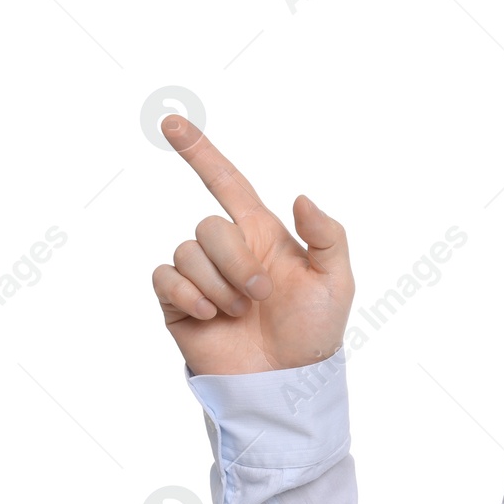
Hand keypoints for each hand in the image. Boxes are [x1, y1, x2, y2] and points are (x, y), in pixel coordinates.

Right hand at [151, 115, 353, 375]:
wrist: (287, 381)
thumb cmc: (315, 330)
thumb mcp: (337, 279)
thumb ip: (326, 234)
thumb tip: (300, 197)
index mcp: (262, 235)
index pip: (226, 183)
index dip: (200, 152)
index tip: (172, 122)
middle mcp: (227, 250)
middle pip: (209, 225)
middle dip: (236, 261)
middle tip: (261, 296)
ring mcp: (201, 276)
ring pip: (188, 251)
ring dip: (220, 285)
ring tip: (243, 313)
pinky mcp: (178, 303)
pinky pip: (166, 277)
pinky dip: (191, 295)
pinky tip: (213, 317)